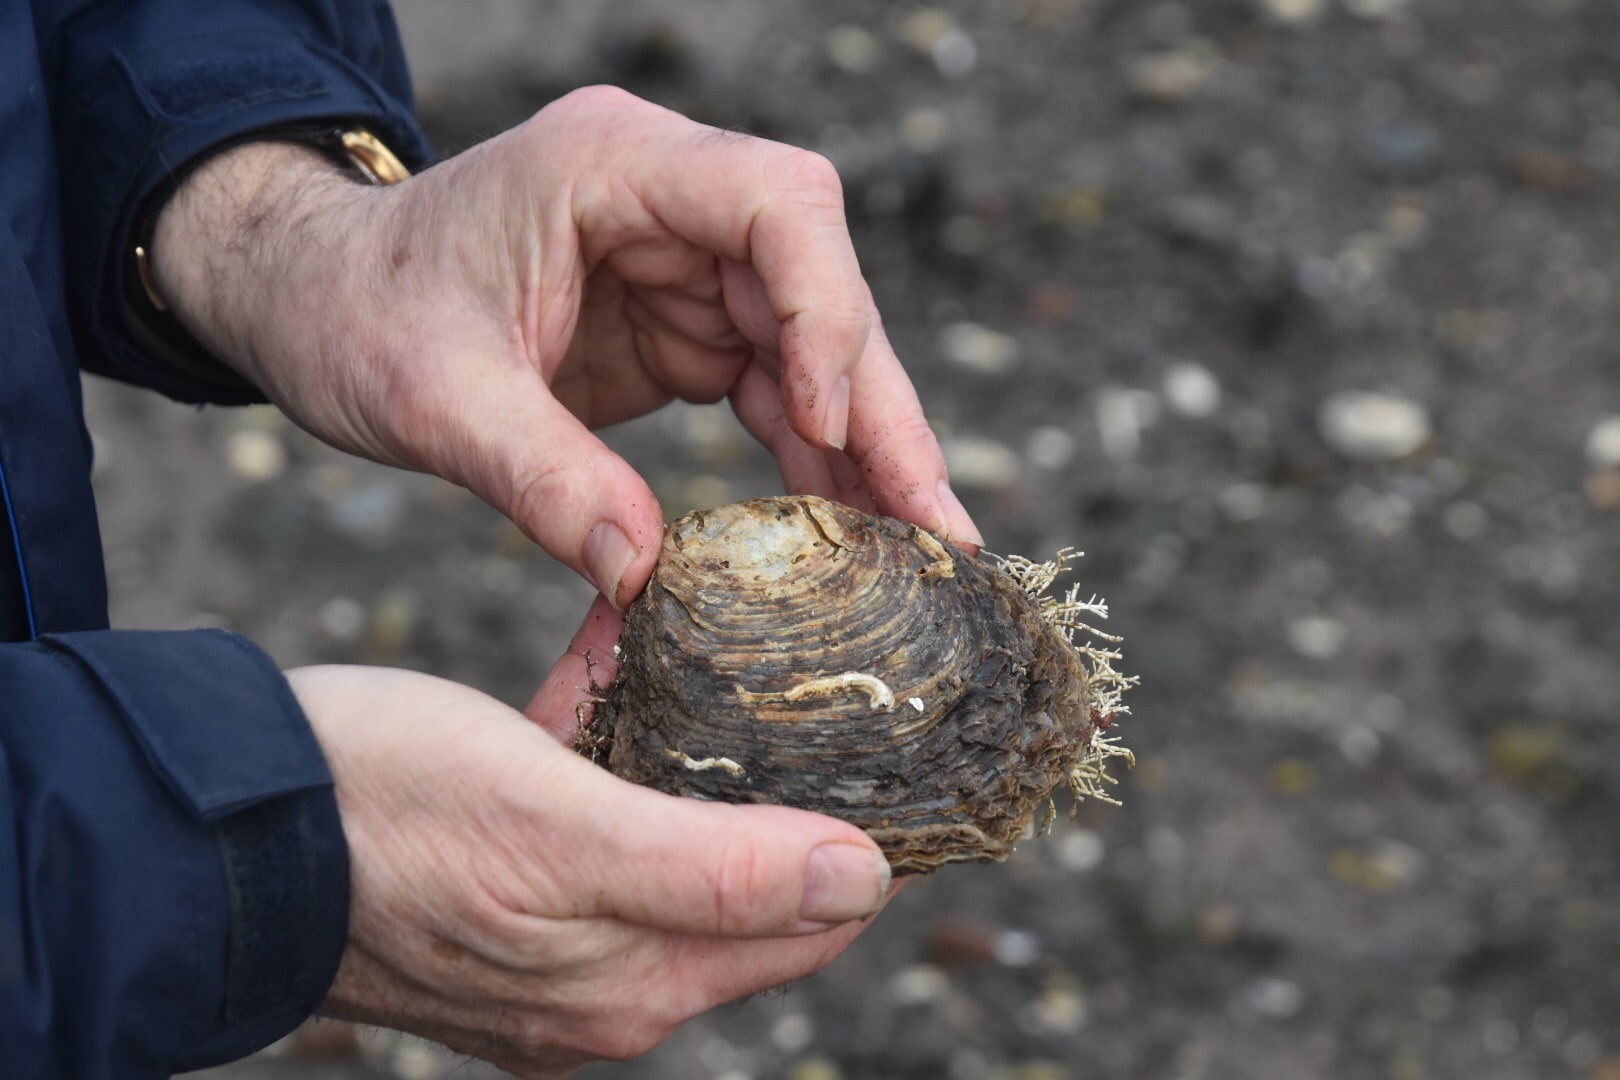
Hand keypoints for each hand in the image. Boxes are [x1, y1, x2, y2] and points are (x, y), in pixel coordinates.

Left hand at [153, 85, 981, 608]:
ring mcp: (684, 262)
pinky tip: (850, 532)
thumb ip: (540, 478)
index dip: (825, 308)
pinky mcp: (682, 325)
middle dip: (878, 407)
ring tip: (916, 552)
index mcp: (612, 166)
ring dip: (864, 448)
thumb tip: (645, 581)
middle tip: (934, 527)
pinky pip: (773, 388)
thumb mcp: (429, 399)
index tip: (826, 424)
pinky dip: (812, 460)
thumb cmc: (355, 312)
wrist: (316, 297)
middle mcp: (671, 201)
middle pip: (821, 287)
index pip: (778, 201)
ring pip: (815, 347)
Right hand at [290, 651, 893, 1076]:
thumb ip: (718, 869)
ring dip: (681, 746)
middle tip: (784, 672)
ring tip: (686, 650)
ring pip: (665, 834)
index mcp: (637, 986)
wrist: (214, 828)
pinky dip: (605, 745)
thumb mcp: (562, 828)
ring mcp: (549, 948)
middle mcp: (605, 988)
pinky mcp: (500, 899)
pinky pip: (590, 819)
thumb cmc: (383, 813)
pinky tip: (600, 670)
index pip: (808, 923)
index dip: (855, 835)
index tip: (876, 738)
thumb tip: (863, 880)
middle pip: (742, 878)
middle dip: (764, 777)